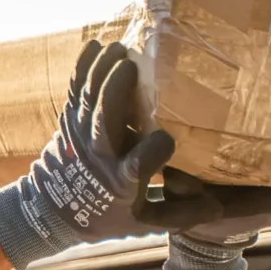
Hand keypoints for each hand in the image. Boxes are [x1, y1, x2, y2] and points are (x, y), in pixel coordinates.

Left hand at [0, 40, 176, 268]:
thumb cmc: (105, 216)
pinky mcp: (68, 123)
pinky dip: (83, 68)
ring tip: (118, 48)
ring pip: (88, 99)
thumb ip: (179, 214)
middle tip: (132, 65)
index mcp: (120, 182)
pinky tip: (95, 46)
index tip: (169, 138)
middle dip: (115, 91)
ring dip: (101, 71)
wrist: (52, 214)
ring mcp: (79, 136)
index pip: (138, 164)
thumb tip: (218, 206)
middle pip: (104, 120)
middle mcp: (98, 156)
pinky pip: (75, 91)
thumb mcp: (142, 223)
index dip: (154, 150)